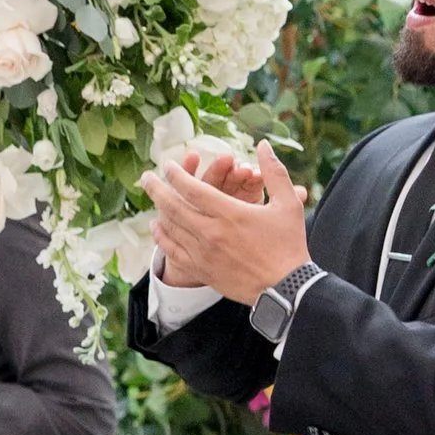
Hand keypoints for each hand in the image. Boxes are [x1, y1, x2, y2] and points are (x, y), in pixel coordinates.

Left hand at [140, 139, 309, 301]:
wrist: (286, 288)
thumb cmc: (289, 244)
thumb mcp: (288, 203)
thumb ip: (274, 172)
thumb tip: (264, 145)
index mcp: (230, 213)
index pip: (192, 189)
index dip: (176, 175)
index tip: (167, 165)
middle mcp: (211, 232)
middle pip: (173, 206)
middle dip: (156, 189)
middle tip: (146, 177)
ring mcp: (203, 253)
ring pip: (171, 227)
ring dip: (158, 209)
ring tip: (151, 196)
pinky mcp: (201, 270)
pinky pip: (173, 251)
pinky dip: (162, 236)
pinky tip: (158, 226)